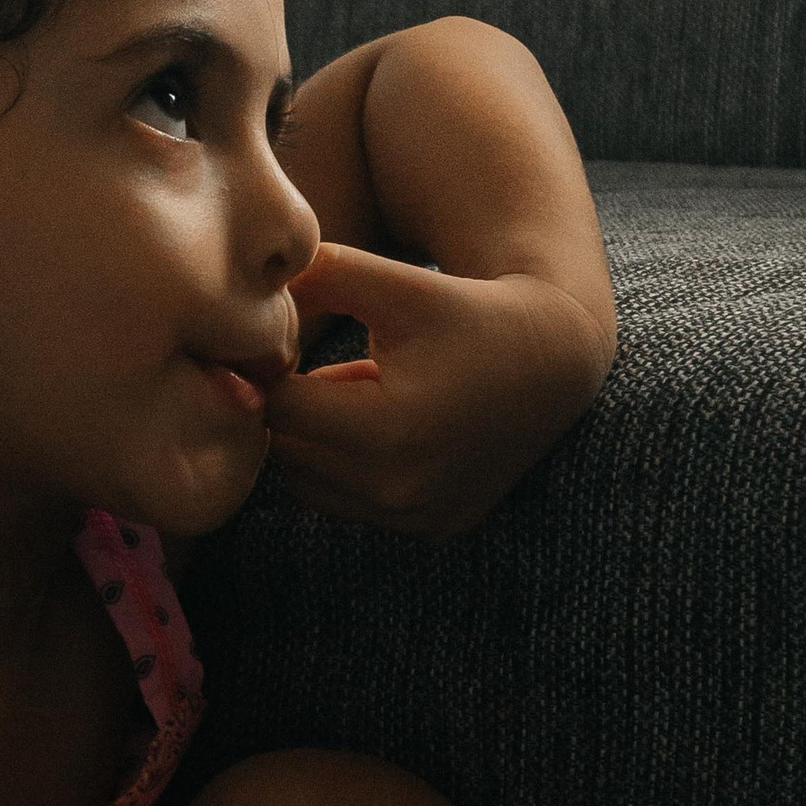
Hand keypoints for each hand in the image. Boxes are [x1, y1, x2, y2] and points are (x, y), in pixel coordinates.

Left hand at [264, 244, 615, 540]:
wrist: (552, 362)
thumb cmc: (466, 312)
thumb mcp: (397, 282)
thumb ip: (320, 275)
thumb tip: (253, 296)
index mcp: (388, 429)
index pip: (279, 408)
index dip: (272, 373)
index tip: (285, 348)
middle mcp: (399, 488)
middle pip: (287, 452)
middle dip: (289, 409)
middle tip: (314, 369)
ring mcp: (416, 517)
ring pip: (308, 485)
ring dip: (312, 444)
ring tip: (352, 397)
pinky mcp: (430, 529)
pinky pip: (348, 504)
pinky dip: (344, 470)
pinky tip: (378, 427)